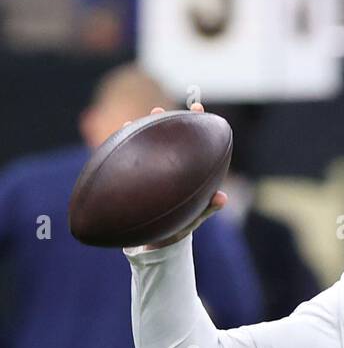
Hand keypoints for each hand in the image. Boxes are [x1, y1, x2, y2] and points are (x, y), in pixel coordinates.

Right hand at [125, 102, 227, 249]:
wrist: (158, 239)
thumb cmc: (180, 226)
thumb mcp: (195, 217)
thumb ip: (208, 207)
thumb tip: (222, 198)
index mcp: (187, 169)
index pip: (193, 141)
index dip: (196, 122)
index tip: (197, 108)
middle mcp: (168, 164)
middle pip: (167, 136)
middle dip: (163, 121)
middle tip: (156, 111)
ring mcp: (150, 168)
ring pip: (146, 145)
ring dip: (139, 131)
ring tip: (131, 121)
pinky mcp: (135, 176)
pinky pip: (129, 161)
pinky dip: (124, 149)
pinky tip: (117, 141)